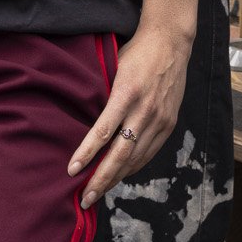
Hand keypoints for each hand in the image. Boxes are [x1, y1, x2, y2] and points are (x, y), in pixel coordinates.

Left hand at [67, 22, 190, 208]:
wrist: (170, 43)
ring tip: (98, 193)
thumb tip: (81, 120)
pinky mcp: (168, 124)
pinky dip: (133, 167)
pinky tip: (120, 176)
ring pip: (135, 158)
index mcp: (126, 94)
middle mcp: (144, 110)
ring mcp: (159, 119)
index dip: (86, 154)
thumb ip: (102, 95)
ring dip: (116, 178)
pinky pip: (148, 152)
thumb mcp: (112, 68)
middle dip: (101, 179)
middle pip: (120, 154)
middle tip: (84, 198)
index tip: (72, 170)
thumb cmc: (135, 53)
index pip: (103, 132)